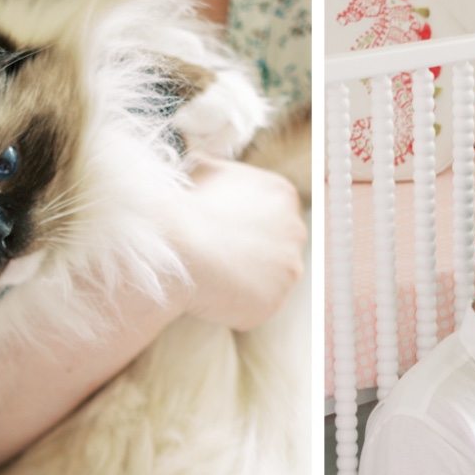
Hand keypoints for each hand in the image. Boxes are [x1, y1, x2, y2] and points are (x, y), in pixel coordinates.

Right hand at [170, 157, 304, 331]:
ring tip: (212, 275)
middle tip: (218, 255)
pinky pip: (255, 305)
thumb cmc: (186, 205)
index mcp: (281, 193)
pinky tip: (213, 294)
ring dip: (245, 279)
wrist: (178, 247)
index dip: (245, 224)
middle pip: (276, 246)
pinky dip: (235, 304)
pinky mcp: (275, 301)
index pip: (273, 213)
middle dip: (251, 252)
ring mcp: (289, 268)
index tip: (223, 232)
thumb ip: (219, 172)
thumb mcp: (202, 169)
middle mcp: (296, 230)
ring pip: (268, 278)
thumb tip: (211, 172)